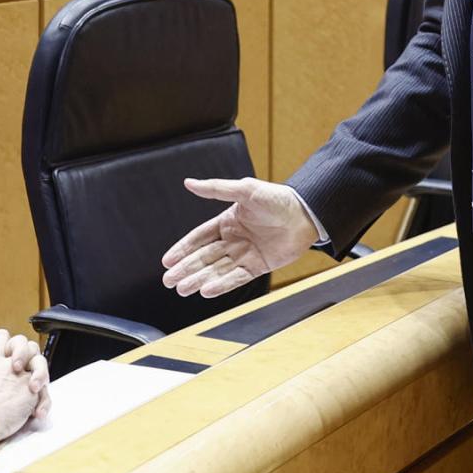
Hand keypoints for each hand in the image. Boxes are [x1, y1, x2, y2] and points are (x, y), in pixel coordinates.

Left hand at [1, 332, 50, 420]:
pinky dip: (44, 403)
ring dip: (40, 374)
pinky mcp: (31, 400)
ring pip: (40, 365)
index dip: (7, 343)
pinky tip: (36, 412)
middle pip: (28, 346)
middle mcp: (11, 370)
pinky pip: (44, 396)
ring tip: (34, 388)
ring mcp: (23, 383)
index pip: (3, 339)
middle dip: (25, 353)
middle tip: (18, 369)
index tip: (7, 357)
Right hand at [161, 177, 317, 297]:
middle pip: (204, 257)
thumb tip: (188, 182)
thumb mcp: (244, 190)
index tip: (167, 261)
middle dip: (185, 269)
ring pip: (216, 270)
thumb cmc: (276, 198)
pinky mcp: (258, 267)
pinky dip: (221, 285)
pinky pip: (236, 278)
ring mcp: (245, 255)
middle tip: (168, 281)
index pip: (199, 238)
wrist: (306, 214)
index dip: (182, 249)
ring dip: (199, 280)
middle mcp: (233, 240)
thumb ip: (216, 189)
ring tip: (182, 289)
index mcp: (226, 222)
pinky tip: (206, 290)